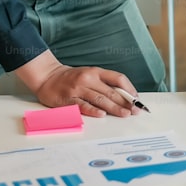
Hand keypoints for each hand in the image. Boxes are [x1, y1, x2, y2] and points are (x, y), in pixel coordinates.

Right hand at [15, 51, 139, 117]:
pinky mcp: (68, 99)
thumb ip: (105, 83)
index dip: (129, 89)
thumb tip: (124, 96)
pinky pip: (83, 106)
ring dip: (114, 108)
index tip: (136, 98)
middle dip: (125, 102)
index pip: (118, 78)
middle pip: (111, 91)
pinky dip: (93, 110)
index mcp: (96, 71)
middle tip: (135, 110)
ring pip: (100, 99)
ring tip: (124, 114)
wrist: (48, 77)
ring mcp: (78, 89)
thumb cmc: (72, 77)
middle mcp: (88, 78)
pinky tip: (102, 114)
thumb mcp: (90, 74)